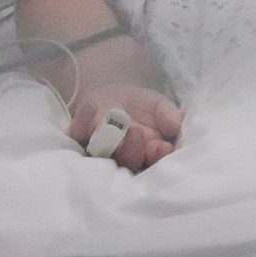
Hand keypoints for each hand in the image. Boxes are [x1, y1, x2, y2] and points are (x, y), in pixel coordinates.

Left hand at [66, 82, 181, 171]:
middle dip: (133, 150)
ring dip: (112, 142)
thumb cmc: (141, 107)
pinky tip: (92, 107)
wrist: (113, 93)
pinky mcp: (79, 134)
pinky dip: (84, 119)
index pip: (152, 163)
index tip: (164, 147)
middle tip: (138, 132)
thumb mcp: (160, 107)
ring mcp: (98, 147)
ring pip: (102, 154)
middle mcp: (121, 156)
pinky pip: (78, 132)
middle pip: (126, 162)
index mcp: (145, 155)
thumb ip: (170, 116)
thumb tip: (178, 126)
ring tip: (123, 125)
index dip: (158, 157)